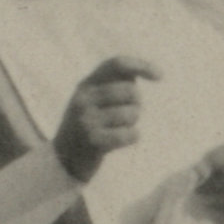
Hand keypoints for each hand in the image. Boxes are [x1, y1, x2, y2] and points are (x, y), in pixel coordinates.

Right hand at [53, 55, 161, 181]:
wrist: (64, 159)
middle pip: (131, 91)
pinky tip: (122, 140)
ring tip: (119, 129)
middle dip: (137, 104)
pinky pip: (130, 134)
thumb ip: (114, 83)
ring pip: (132, 113)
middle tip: (128, 114)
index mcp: (86, 85)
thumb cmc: (88, 125)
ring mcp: (87, 120)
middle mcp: (84, 99)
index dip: (141, 66)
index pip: (117, 64)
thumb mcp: (93, 99)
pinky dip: (132, 137)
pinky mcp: (94, 142)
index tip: (160, 76)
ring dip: (133, 123)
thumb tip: (146, 71)